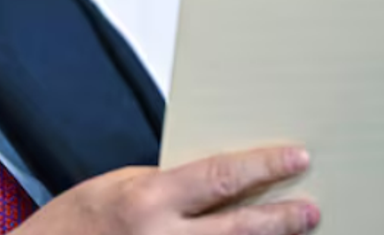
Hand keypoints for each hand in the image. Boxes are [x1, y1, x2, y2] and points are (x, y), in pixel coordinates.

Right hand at [11, 146, 318, 234]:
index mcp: (146, 201)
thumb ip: (165, 186)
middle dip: (281, 219)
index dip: (263, 167)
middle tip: (311, 210)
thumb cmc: (72, 225)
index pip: (220, 177)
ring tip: (294, 233)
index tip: (295, 157)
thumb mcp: (115, 187)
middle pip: (240, 228)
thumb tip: (217, 184)